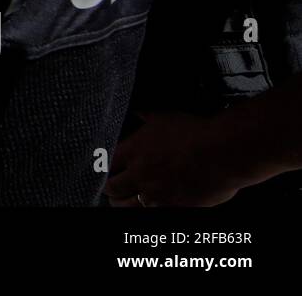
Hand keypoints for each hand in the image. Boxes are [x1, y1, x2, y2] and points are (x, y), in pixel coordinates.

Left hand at [105, 110, 241, 206]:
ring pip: (125, 206)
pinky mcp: (173, 208)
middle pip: (111, 188)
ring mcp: (156, 194)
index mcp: (133, 151)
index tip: (105, 169)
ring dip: (122, 203)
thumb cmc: (195, 132)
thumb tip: (138, 112)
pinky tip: (146, 206)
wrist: (224, 152)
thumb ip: (145, 117)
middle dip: (110, 188)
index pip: (104, 164)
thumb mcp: (164, 118)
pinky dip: (146, 210)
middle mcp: (140, 174)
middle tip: (112, 187)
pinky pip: (149, 214)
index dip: (103, 167)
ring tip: (123, 201)